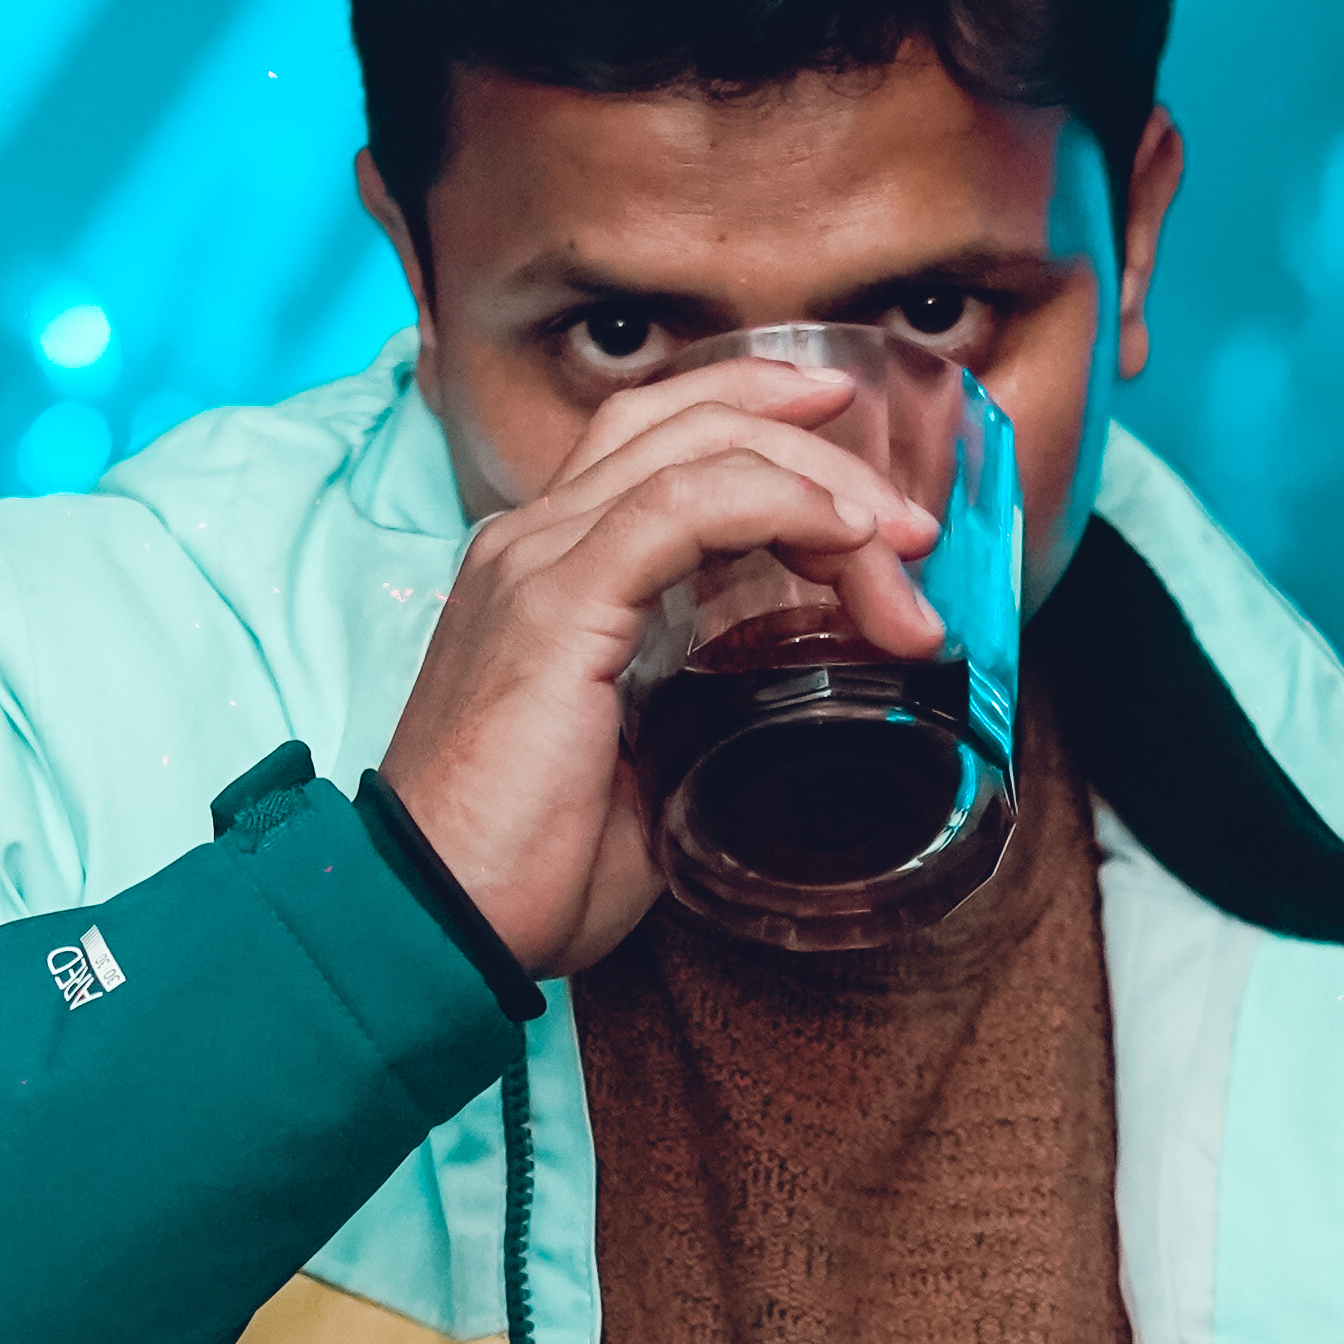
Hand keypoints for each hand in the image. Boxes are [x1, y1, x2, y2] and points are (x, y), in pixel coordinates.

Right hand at [373, 353, 941, 979]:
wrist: (437, 922)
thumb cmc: (529, 867)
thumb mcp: (642, 766)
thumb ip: (697, 711)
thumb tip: (785, 712)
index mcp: (547, 570)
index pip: (658, 442)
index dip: (766, 431)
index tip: (865, 489)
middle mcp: (533, 542)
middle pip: (686, 421)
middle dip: (815, 450)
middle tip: (906, 523)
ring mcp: (538, 563)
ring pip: (698, 450)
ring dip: (820, 485)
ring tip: (898, 550)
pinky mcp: (556, 604)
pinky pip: (684, 507)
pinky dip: (780, 506)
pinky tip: (844, 543)